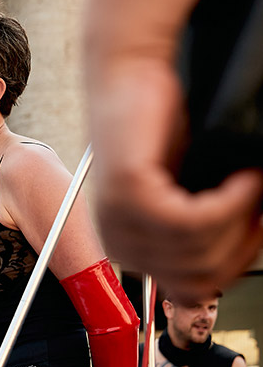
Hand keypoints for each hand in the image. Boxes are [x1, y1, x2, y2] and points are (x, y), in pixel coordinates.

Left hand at [91, 57, 262, 297]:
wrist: (136, 76)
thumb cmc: (171, 130)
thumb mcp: (195, 192)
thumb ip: (209, 229)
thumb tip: (241, 262)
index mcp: (133, 252)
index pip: (195, 290)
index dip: (240, 262)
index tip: (261, 225)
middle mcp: (119, 244)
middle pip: (201, 279)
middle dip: (246, 243)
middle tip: (261, 199)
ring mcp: (119, 221)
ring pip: (200, 252)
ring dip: (243, 216)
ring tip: (252, 180)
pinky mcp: (128, 194)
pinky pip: (193, 222)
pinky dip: (232, 201)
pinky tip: (243, 176)